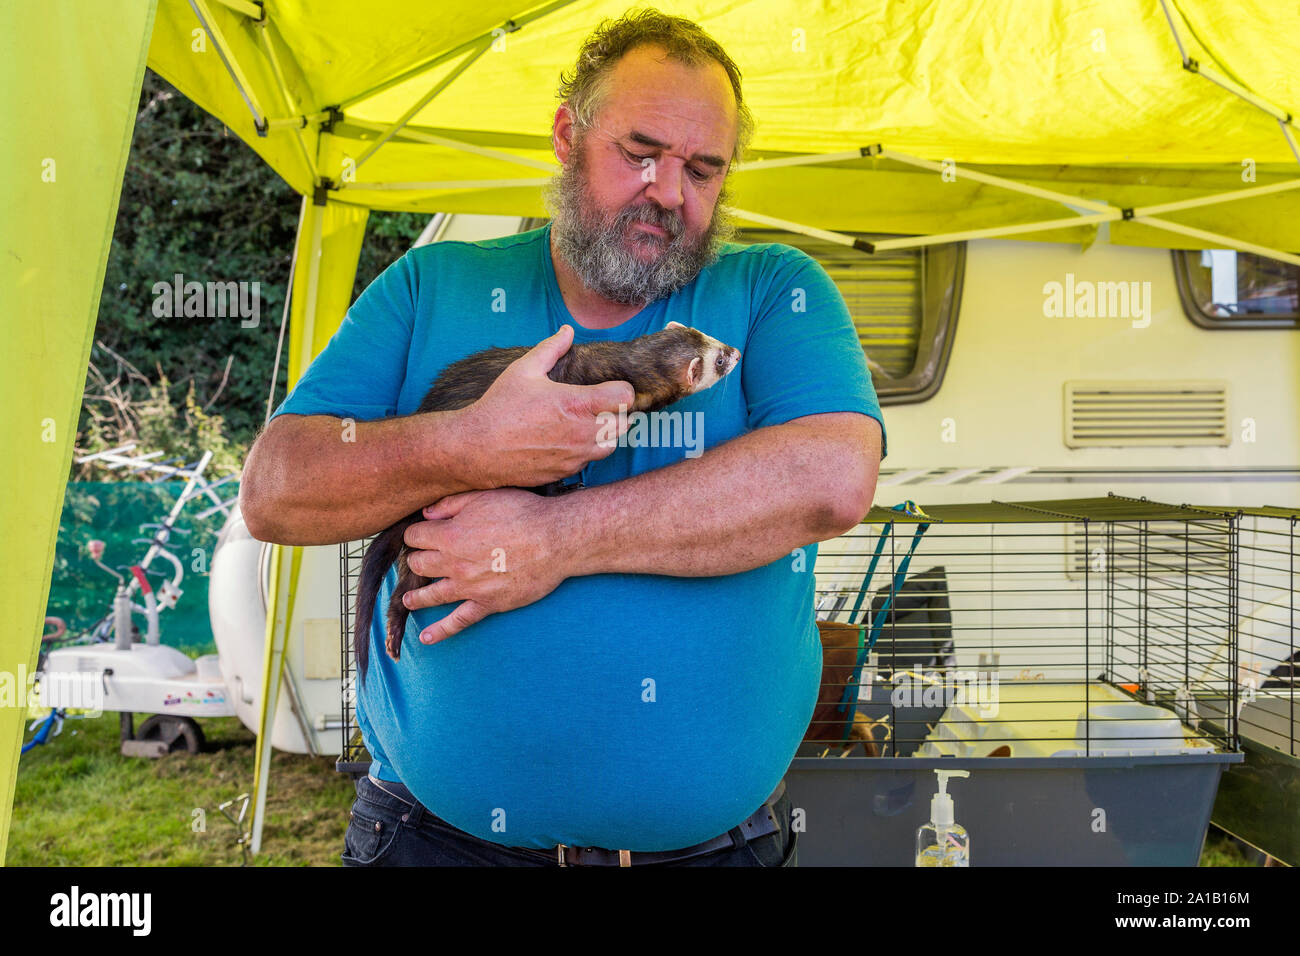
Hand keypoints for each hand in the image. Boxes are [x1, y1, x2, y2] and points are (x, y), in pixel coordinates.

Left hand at [400, 488, 573, 643]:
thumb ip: (451, 504)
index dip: (416, 534)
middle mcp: (453, 563)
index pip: (415, 536)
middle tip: (420, 560)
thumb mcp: (484, 496)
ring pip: (431, 595)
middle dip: (416, 560)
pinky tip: (425, 638)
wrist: (555, 540)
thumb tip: (426, 513)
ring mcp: (469, 587)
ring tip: (408, 600)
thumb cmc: (523, 513)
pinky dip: (440, 631)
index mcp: (450, 535)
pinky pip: (458, 621)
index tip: (421, 534)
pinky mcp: (487, 604)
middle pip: (419, 565)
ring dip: (415, 597)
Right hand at [459, 324, 633, 488]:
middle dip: (617, 413)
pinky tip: (568, 440)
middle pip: (625, 424)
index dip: (621, 390)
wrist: (476, 448)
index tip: (610, 388)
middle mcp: (582, 432)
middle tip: (600, 406)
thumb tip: (567, 330)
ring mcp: (575, 455)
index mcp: (576, 404)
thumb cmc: (499, 407)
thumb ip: (550, 348)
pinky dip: (586, 450)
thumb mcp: (523, 370)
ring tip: (587, 423)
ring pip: (612, 445)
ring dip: (606, 434)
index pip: (624, 397)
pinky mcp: (566, 472)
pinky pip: (589, 461)